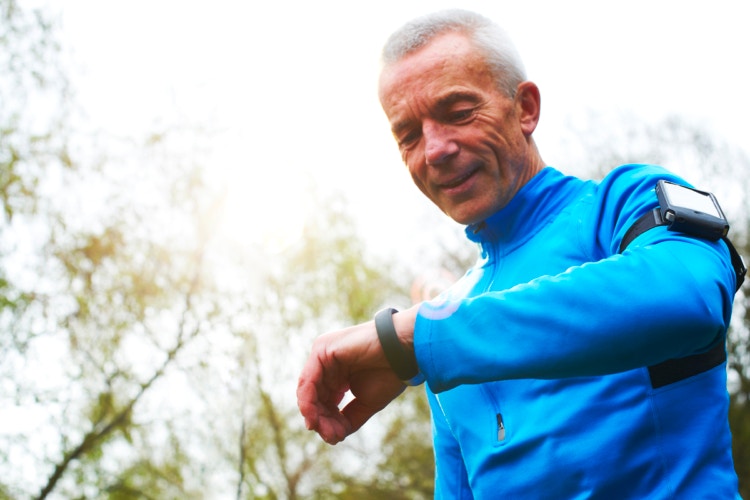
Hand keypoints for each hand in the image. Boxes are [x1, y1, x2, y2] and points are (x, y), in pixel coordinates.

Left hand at [296, 308, 417, 443]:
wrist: (403, 352)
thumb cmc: (390, 373)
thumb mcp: (366, 402)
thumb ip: (349, 418)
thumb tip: (333, 436)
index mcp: (337, 374)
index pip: (323, 401)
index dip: (328, 421)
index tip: (337, 438)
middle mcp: (326, 364)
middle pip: (314, 397)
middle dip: (321, 420)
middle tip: (332, 437)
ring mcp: (322, 355)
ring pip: (308, 391)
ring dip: (314, 414)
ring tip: (324, 430)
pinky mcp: (322, 350)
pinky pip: (308, 380)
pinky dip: (309, 401)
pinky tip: (315, 417)